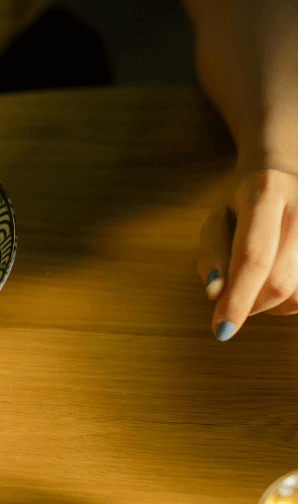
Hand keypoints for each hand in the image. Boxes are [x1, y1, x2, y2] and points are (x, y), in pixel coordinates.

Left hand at [197, 165, 297, 339]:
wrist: (287, 172)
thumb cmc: (242, 204)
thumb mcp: (217, 220)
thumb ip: (213, 256)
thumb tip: (216, 294)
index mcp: (266, 192)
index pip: (253, 256)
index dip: (238, 298)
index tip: (221, 332)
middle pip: (280, 280)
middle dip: (251, 303)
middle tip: (233, 300)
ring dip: (272, 304)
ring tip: (258, 280)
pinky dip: (291, 300)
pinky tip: (280, 278)